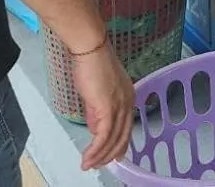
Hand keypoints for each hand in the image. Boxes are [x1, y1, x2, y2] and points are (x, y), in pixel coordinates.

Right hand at [72, 43, 134, 170]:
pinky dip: (95, 150)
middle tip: (98, 165)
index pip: (126, 126)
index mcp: (128, 96)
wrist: (89, 49)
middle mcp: (128, 102)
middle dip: (110, 154)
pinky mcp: (108, 107)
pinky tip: (87, 158)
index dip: (118, 143)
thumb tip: (94, 128)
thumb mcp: (96, 93)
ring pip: (113, 139)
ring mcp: (120, 105)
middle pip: (123, 136)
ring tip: (88, 165)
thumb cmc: (90, 64)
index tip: (111, 156)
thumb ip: (97, 111)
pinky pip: (103, 136)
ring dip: (99, 156)